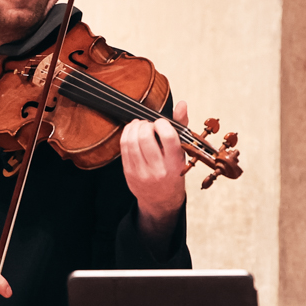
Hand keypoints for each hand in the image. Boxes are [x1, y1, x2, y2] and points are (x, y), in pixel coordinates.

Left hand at [121, 100, 188, 228]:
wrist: (161, 201)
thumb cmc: (173, 172)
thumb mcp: (182, 152)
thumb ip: (181, 126)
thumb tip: (182, 104)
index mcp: (175, 162)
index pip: (167, 136)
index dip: (162, 123)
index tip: (161, 123)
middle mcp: (158, 168)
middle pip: (145, 137)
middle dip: (145, 125)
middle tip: (148, 125)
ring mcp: (141, 172)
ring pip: (131, 141)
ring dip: (134, 128)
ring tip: (140, 127)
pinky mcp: (128, 172)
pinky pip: (123, 148)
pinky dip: (126, 135)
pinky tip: (132, 133)